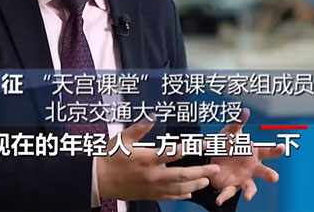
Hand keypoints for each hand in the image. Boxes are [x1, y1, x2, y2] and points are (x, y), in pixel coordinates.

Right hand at [97, 120, 220, 200]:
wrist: (98, 179)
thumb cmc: (110, 156)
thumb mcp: (123, 138)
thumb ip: (140, 127)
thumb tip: (153, 115)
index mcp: (148, 158)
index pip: (175, 152)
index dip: (192, 148)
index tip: (205, 144)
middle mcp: (153, 175)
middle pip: (183, 175)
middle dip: (201, 171)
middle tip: (215, 169)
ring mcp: (151, 187)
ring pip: (178, 188)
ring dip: (194, 184)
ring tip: (206, 180)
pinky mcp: (148, 195)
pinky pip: (168, 197)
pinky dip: (180, 195)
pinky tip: (188, 192)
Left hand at [208, 108, 284, 204]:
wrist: (210, 158)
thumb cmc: (226, 145)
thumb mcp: (229, 133)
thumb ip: (237, 124)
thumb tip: (245, 111)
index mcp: (254, 153)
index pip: (268, 151)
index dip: (276, 150)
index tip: (282, 147)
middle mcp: (252, 168)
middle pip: (265, 172)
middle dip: (270, 175)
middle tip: (275, 177)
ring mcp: (243, 178)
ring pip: (250, 187)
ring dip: (250, 192)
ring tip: (248, 196)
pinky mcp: (231, 186)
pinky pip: (228, 192)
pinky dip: (224, 197)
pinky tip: (219, 200)